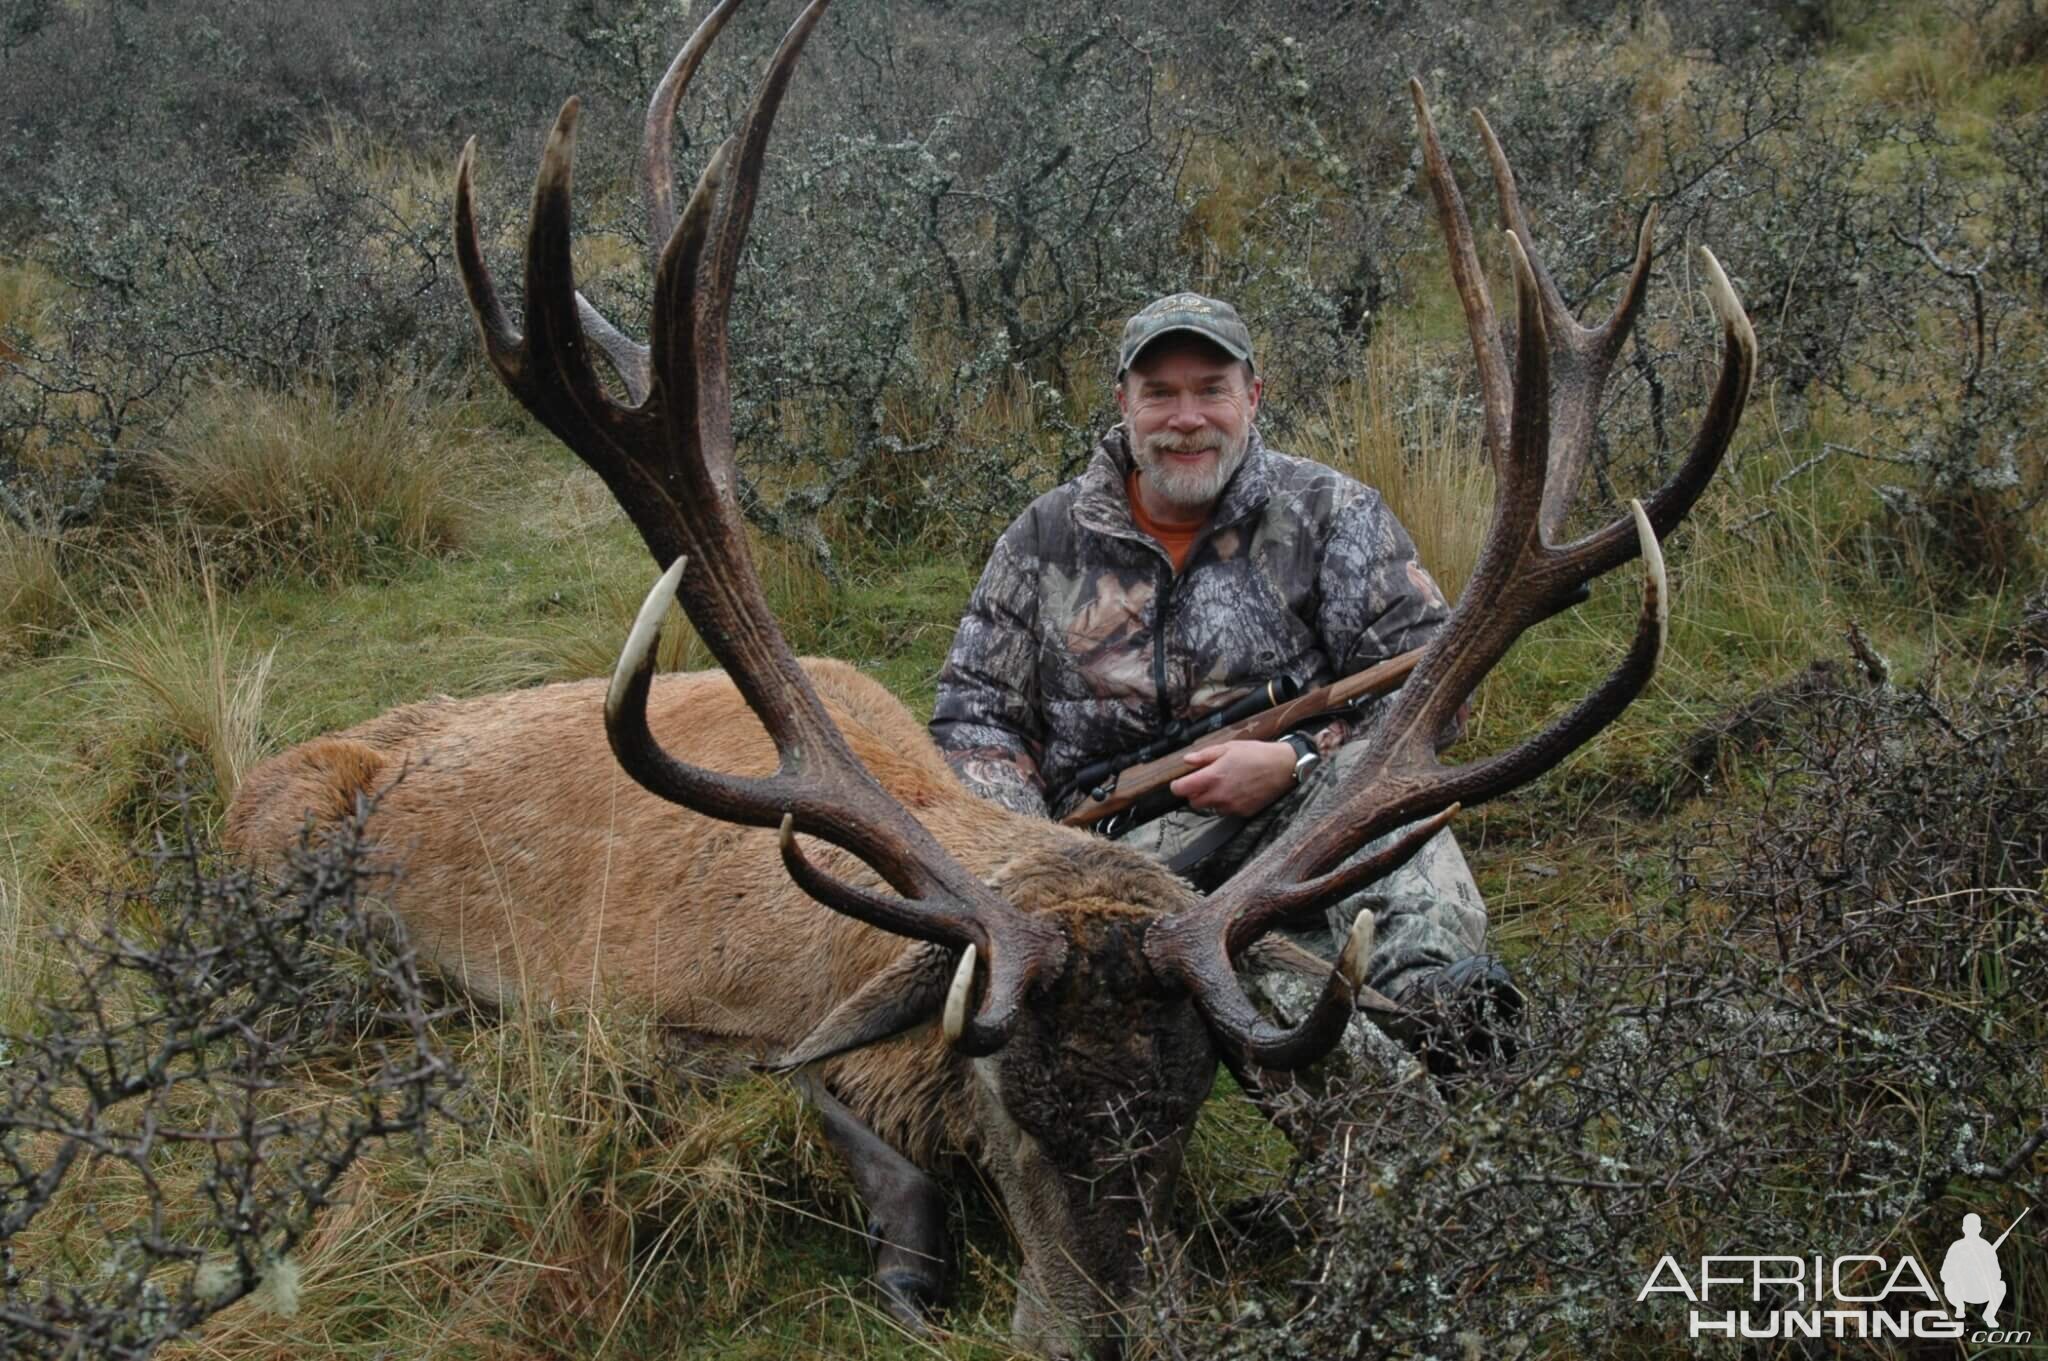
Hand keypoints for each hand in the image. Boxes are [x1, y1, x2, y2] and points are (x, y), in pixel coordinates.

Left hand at [1169, 739, 1297, 818]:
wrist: (1283, 767)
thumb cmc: (1256, 754)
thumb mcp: (1229, 748)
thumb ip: (1205, 756)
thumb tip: (1187, 760)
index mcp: (1213, 777)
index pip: (1182, 789)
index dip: (1177, 786)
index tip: (1178, 782)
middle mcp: (1220, 795)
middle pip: (1194, 802)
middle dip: (1194, 793)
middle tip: (1203, 782)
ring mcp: (1232, 806)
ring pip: (1210, 807)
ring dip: (1210, 799)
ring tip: (1224, 784)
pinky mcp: (1243, 812)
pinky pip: (1226, 811)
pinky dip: (1226, 803)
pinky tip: (1236, 791)